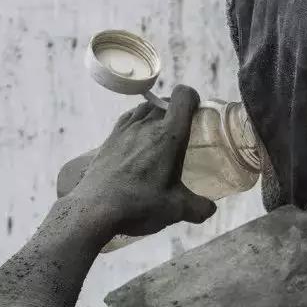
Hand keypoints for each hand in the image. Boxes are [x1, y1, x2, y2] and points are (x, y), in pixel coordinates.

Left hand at [68, 84, 216, 236]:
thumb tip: (210, 209)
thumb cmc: (140, 204)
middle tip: (182, 131)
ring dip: (156, 114)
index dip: (193, 98)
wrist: (96, 208)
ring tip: (161, 134)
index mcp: (169, 135)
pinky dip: (137, 121)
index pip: (183, 97)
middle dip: (176, 111)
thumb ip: (199, 208)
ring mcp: (126, 129)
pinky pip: (128, 118)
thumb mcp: (176, 209)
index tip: (197, 112)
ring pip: (145, 108)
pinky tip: (138, 139)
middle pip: (165, 102)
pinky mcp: (110, 138)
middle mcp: (148, 125)